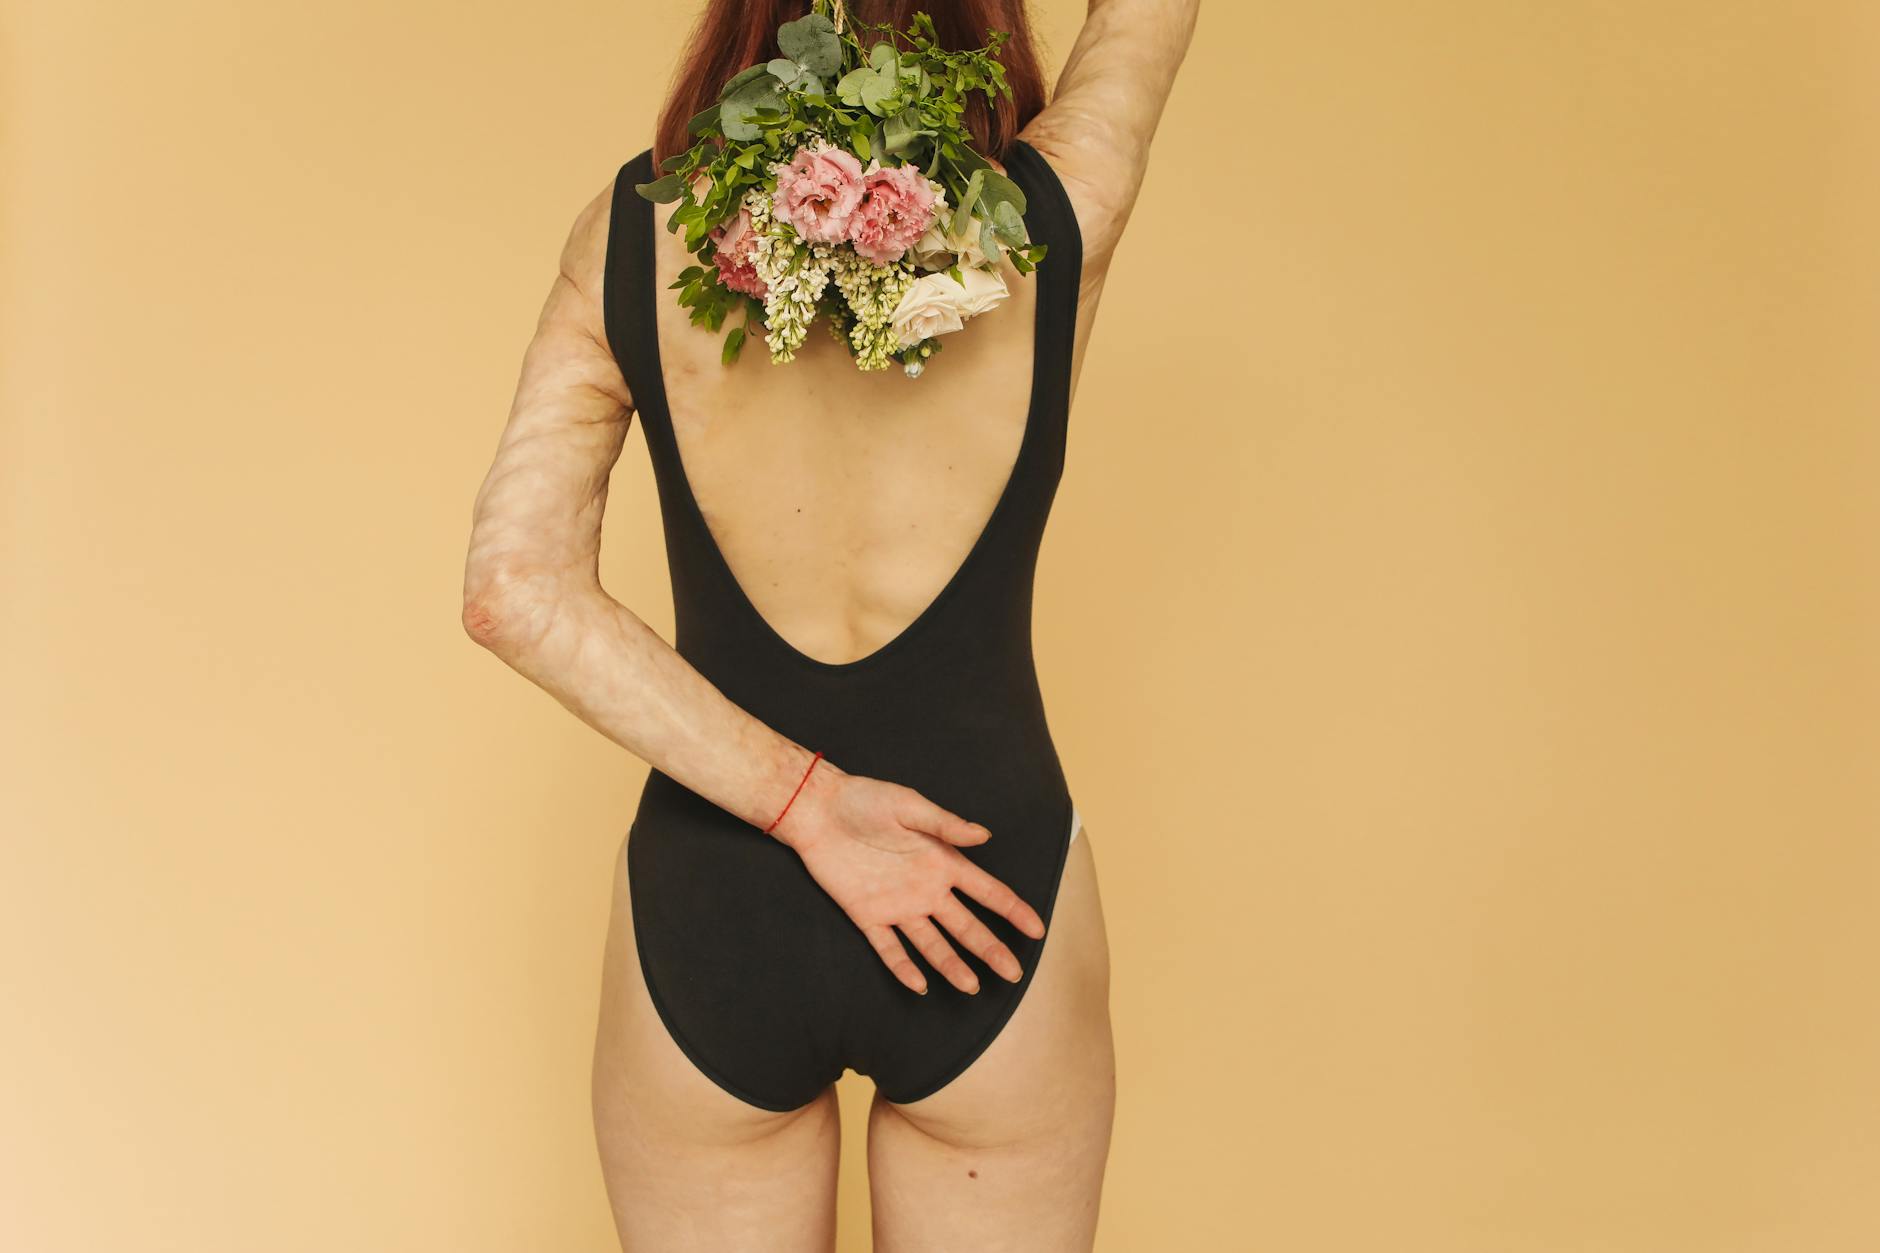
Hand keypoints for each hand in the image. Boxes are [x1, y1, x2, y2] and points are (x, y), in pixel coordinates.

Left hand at [770, 759, 1046, 995]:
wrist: (818, 811)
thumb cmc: (866, 801)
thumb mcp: (910, 806)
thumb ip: (946, 825)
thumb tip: (984, 835)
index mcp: (943, 861)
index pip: (987, 891)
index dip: (1013, 910)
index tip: (1037, 930)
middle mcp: (926, 889)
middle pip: (966, 925)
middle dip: (991, 948)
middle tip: (1013, 973)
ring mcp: (897, 905)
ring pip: (931, 943)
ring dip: (952, 965)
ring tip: (972, 987)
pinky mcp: (867, 915)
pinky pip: (888, 947)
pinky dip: (903, 967)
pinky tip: (919, 985)